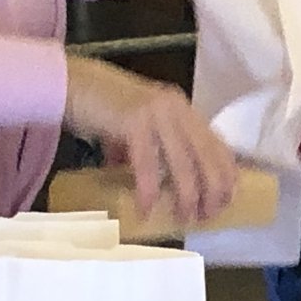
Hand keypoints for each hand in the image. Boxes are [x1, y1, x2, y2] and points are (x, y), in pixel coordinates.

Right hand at [62, 55, 238, 226]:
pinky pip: (147, 164)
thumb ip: (156, 151)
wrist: (72, 83)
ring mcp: (157, 113)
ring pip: (183, 162)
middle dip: (212, 190)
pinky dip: (148, 190)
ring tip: (184, 217)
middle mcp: (176, 108)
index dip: (226, 174)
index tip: (229, 200)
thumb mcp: (141, 128)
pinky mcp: (134, 121)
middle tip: (208, 215)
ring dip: (187, 195)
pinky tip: (145, 209)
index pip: (216, 144)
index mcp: (183, 109)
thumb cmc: (105, 109)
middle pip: (207, 155)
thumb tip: (161, 189)